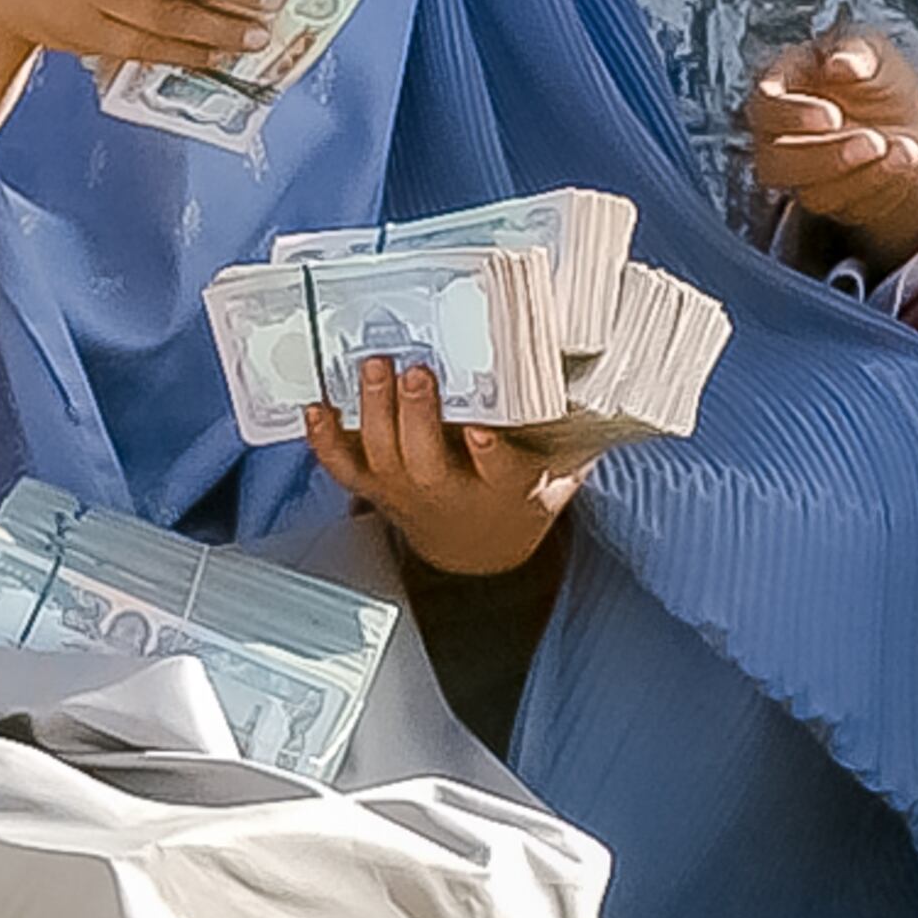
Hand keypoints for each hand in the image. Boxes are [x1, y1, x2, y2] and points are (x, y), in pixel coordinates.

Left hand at [303, 356, 586, 579]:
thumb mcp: (557, 474)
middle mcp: (448, 496)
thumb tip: (601, 376)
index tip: (483, 432)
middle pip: (426, 462)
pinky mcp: (375, 489)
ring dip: (374, 412)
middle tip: (419, 372)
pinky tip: (315, 405)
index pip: (501, 474)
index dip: (489, 455)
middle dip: (419, 417)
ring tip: (374, 368)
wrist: (479, 549)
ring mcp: (405, 494)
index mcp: (504, 493)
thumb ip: (572, 436)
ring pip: (382, 458)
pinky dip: (324, 438)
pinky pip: (343, 467)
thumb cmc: (518, 496)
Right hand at [745, 24, 917, 270]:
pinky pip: (844, 207)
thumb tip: (841, 63)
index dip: (794, 116)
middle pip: (775, 161)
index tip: (833, 116)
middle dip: (828, 157)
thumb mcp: (875, 50)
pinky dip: (880, 186)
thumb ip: (858, 51)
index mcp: (782, 85)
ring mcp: (799, 172)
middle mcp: (779, 134)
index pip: (765, 106)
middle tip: (874, 141)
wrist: (904, 123)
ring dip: (859, 177)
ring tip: (901, 150)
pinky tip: (908, 161)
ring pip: (808, 192)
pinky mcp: (824, 199)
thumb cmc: (875, 79)